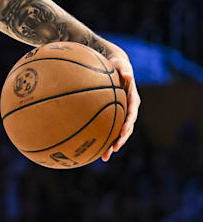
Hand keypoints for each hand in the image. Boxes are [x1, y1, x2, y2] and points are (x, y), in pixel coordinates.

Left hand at [103, 43, 140, 160]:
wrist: (114, 66)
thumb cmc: (117, 65)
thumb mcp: (122, 65)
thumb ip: (125, 69)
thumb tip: (128, 74)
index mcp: (133, 100)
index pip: (132, 115)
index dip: (128, 125)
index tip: (123, 132)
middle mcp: (127, 109)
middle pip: (126, 128)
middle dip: (120, 140)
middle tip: (113, 149)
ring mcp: (120, 113)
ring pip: (116, 132)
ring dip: (111, 144)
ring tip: (103, 157)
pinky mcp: (110, 114)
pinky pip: (106, 127)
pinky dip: (100, 137)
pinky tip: (90, 146)